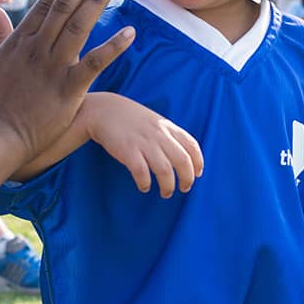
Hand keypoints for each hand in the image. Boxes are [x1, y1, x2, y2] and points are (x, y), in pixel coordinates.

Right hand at [0, 0, 133, 164]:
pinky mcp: (69, 89)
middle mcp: (37, 49)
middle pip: (63, 7)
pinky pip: (95, 63)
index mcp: (19, 42)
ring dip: (96, 1)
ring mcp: (53, 68)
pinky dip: (114, 46)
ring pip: (78, 26)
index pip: (44, 4)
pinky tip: (131, 32)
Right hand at [84, 93, 203, 197]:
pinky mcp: (128, 151)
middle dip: (187, 179)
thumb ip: (169, 136)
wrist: (104, 110)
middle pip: (182, 161)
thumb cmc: (132, 119)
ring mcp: (144, 143)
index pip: (191, 146)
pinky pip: (142, 172)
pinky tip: (144, 187)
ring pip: (165, 170)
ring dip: (168, 186)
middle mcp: (159, 135)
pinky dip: (145, 183)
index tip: (197, 174)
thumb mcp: (155, 122)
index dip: (198, 162)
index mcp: (168, 127)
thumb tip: (183, 157)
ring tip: (166, 192)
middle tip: (184, 188)